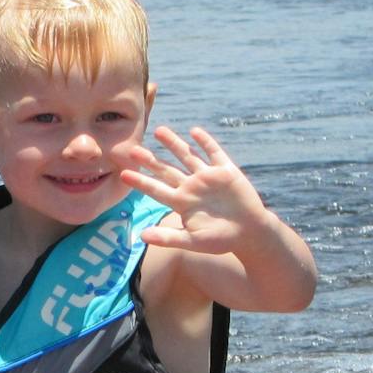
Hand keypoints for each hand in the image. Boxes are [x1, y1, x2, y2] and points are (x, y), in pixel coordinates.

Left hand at [120, 125, 273, 256]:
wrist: (249, 234)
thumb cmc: (220, 240)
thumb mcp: (193, 242)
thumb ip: (168, 238)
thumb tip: (142, 236)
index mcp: (182, 203)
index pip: (156, 189)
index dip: (140, 181)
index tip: (123, 174)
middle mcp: (191, 187)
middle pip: (167, 170)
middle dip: (151, 160)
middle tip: (133, 149)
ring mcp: (208, 178)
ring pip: (187, 156)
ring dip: (174, 144)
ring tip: (159, 131)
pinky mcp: (226, 172)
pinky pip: (213, 153)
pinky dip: (205, 142)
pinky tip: (194, 132)